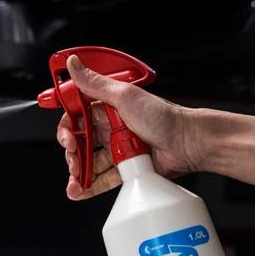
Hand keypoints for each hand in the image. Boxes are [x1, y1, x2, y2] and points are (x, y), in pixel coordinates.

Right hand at [57, 55, 204, 199]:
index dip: (67, 127)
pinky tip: (80, 191)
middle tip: (74, 159)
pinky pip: (103, 178)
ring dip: (78, 173)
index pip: (76, 116)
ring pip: (89, 162)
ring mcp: (118, 149)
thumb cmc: (162, 117)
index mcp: (107, 108)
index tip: (66, 136)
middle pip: (80, 142)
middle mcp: (111, 128)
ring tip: (76, 181)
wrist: (187, 143)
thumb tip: (73, 64)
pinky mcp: (125, 168)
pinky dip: (89, 186)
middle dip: (72, 153)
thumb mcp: (124, 95)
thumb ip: (94, 83)